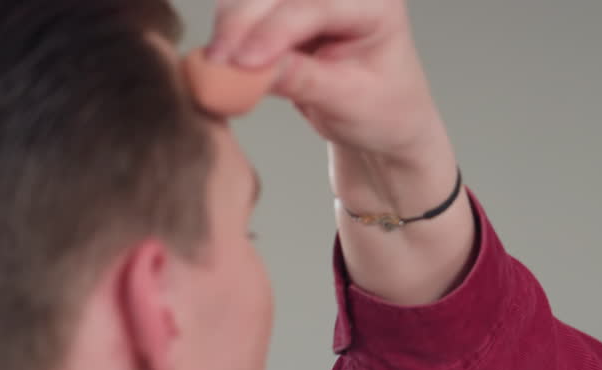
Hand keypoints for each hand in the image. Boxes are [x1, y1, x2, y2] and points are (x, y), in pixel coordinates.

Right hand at [208, 0, 438, 159]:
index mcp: (376, 4)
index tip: (244, 62)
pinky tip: (222, 57)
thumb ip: (303, 81)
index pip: (316, 6)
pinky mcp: (287, 11)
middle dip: (243, 22)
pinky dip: (231, 30)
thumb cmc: (384, 113)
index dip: (275, 31)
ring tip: (217, 64)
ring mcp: (313, 0)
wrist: (384, 125)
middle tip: (218, 62)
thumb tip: (250, 69)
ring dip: (231, 24)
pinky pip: (247, 9)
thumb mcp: (349, 102)